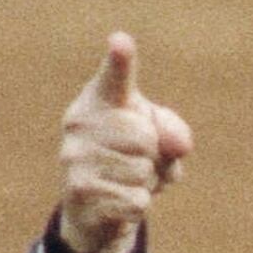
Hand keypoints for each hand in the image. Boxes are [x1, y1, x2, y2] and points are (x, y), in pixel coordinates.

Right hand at [58, 33, 193, 252]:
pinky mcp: (79, 190)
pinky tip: (118, 201)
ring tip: (126, 180)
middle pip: (143, 136)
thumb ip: (174, 133)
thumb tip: (178, 143)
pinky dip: (139, 206)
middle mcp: (79, 121)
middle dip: (152, 155)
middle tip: (136, 159)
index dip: (120, 61)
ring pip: (141, 171)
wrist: (96, 208)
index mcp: (101, 99)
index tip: (122, 43)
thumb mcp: (160, 142)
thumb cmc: (133, 160)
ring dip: (145, 183)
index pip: (114, 78)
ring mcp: (74, 155)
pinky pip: (136, 201)